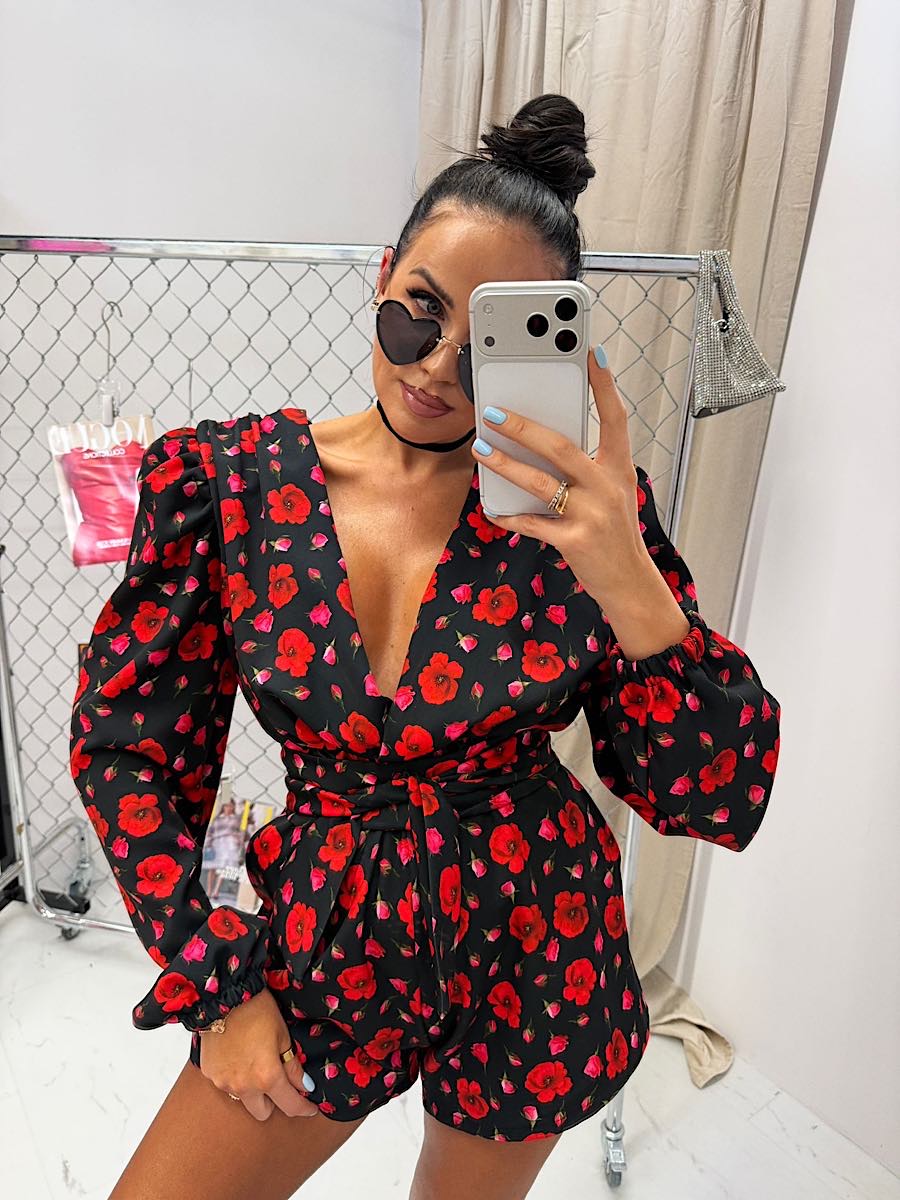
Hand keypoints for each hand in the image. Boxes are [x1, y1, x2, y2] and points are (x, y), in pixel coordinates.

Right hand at [199, 988, 318, 1121]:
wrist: (224, 996)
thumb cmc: (257, 1011)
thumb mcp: (283, 1036)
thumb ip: (292, 1067)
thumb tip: (304, 1086)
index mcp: (267, 1077)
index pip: (289, 1105)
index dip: (303, 1108)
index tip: (309, 1108)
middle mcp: (243, 1087)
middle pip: (262, 1113)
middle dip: (273, 1102)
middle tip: (278, 1082)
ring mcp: (223, 1082)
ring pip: (243, 1099)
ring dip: (252, 1090)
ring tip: (255, 1064)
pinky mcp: (209, 1074)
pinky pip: (226, 1084)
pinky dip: (234, 1077)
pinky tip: (237, 1056)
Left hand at [471, 346, 649, 611]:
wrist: (629, 582)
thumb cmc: (614, 532)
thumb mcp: (611, 493)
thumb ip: (585, 468)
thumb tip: (539, 442)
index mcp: (619, 469)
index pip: (614, 418)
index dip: (604, 384)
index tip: (592, 352)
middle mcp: (608, 487)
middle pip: (561, 447)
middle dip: (523, 427)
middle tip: (493, 412)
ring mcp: (592, 515)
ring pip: (540, 482)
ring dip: (505, 465)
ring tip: (481, 450)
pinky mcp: (575, 541)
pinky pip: (532, 523)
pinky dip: (509, 515)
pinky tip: (492, 507)